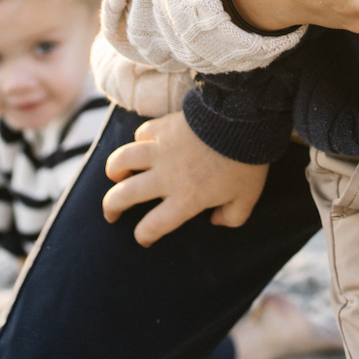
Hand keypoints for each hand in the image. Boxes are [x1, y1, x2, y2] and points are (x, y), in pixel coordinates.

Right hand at [102, 110, 268, 247]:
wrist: (243, 120)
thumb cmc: (247, 162)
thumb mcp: (247, 198)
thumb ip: (233, 217)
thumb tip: (216, 221)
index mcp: (185, 200)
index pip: (153, 226)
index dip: (144, 236)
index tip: (143, 237)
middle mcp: (166, 177)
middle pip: (124, 195)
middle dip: (112, 207)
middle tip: (111, 212)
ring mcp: (161, 150)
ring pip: (122, 161)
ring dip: (114, 170)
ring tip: (115, 175)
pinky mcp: (164, 127)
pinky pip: (141, 134)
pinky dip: (138, 140)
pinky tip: (142, 143)